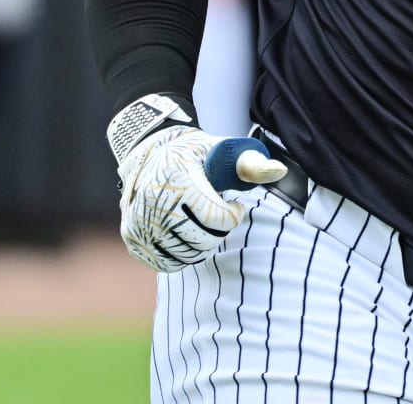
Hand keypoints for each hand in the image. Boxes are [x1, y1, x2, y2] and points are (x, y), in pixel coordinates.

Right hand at [110, 100, 285, 272]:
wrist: (148, 154)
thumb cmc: (194, 154)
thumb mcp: (222, 150)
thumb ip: (250, 163)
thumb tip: (279, 171)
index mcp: (176, 177)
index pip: (215, 217)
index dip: (232, 216)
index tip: (234, 206)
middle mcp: (152, 200)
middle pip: (201, 240)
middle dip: (218, 232)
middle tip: (218, 218)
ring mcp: (139, 222)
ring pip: (185, 254)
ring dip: (202, 244)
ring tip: (202, 223)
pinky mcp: (132, 238)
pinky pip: (166, 262)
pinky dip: (182, 255)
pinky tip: (187, 236)